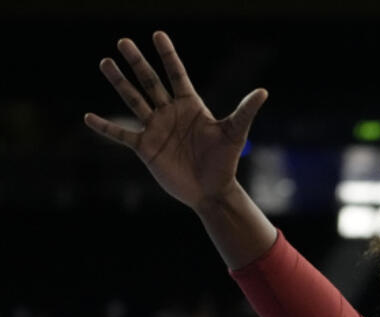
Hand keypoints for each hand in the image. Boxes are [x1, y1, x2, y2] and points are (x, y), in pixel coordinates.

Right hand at [84, 32, 266, 208]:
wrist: (212, 191)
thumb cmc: (225, 162)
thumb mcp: (235, 134)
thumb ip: (245, 111)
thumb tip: (263, 91)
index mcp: (190, 105)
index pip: (176, 75)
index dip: (168, 55)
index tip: (158, 35)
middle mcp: (170, 113)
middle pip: (150, 82)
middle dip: (137, 62)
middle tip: (123, 41)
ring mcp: (156, 129)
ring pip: (133, 100)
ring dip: (119, 83)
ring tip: (105, 62)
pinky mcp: (145, 147)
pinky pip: (121, 134)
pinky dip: (105, 127)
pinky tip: (88, 117)